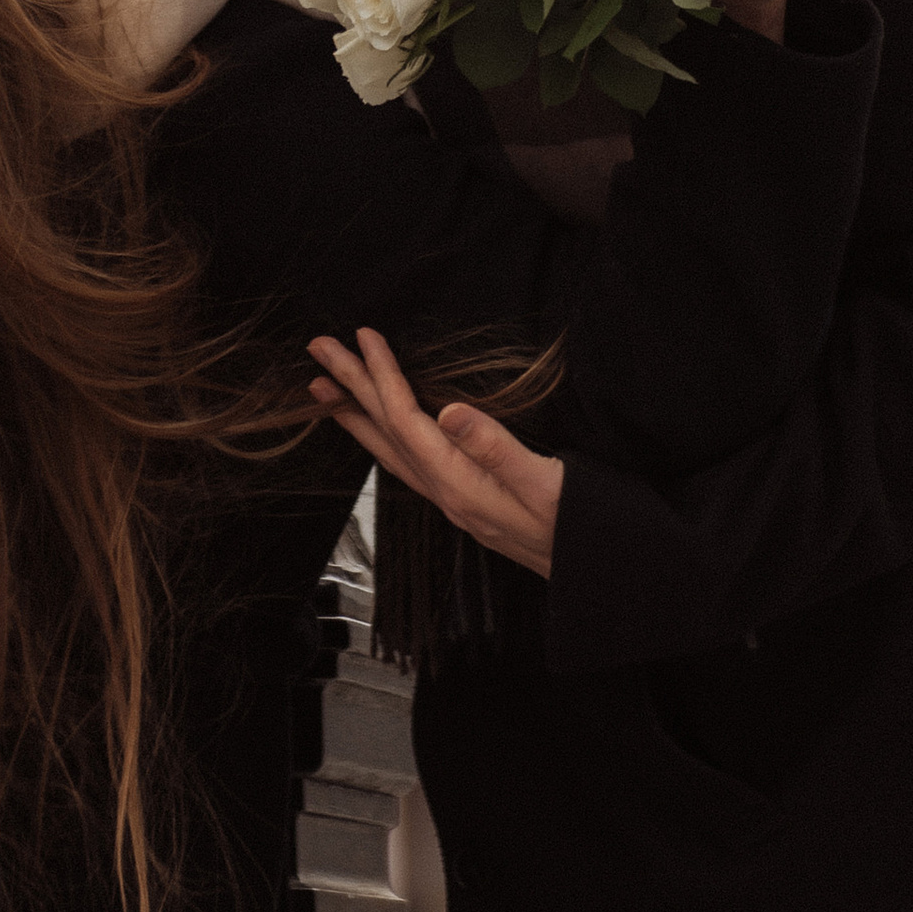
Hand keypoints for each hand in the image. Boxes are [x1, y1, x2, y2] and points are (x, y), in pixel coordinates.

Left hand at [305, 326, 565, 581]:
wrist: (594, 573)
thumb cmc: (578, 528)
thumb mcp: (547, 484)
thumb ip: (497, 449)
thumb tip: (450, 412)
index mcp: (460, 484)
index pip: (407, 420)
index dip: (382, 376)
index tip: (363, 338)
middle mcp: (446, 494)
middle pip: (386, 433)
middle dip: (351, 389)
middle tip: (319, 352)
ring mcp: (452, 500)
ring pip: (392, 451)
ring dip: (360, 415)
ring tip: (329, 390)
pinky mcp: (464, 501)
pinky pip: (409, 463)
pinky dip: (386, 437)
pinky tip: (384, 430)